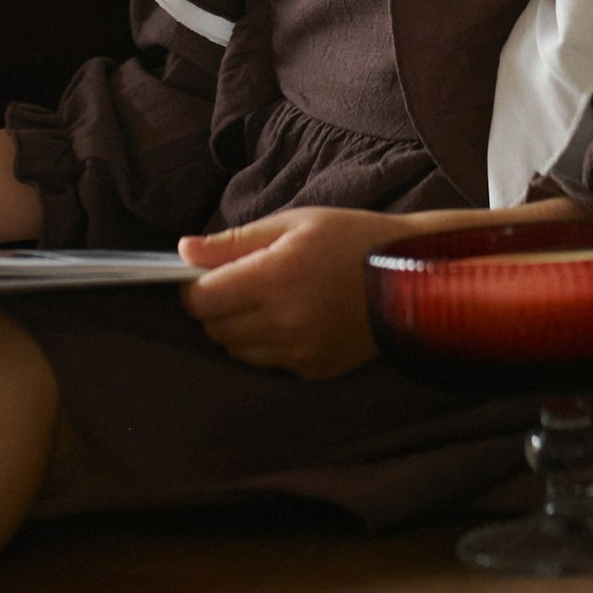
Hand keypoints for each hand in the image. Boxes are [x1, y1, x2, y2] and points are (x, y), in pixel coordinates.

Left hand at [179, 208, 400, 377]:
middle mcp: (284, 321)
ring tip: (266, 301)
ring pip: (236, 350)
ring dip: (238, 328)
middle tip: (238, 283)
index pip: (201, 299)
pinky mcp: (314, 370)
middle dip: (215, 306)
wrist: (410, 276)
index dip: (192, 286)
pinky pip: (267, 362)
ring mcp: (300, 351)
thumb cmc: (350, 238)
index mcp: (274, 278)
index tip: (203, 274)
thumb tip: (183, 251)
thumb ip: (233, 241)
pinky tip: (292, 318)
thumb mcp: (293, 223)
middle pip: (213, 328)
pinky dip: (267, 343)